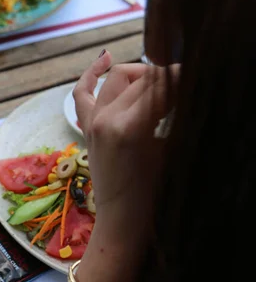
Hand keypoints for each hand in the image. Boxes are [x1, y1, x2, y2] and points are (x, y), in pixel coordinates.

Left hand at [73, 52, 177, 247]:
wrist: (123, 222)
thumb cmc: (155, 194)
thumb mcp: (171, 152)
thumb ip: (175, 118)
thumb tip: (187, 90)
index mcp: (129, 127)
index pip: (159, 86)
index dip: (181, 77)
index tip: (198, 73)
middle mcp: (106, 118)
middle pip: (141, 79)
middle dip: (166, 77)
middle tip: (186, 82)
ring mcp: (92, 121)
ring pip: (117, 78)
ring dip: (140, 75)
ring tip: (161, 83)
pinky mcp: (86, 126)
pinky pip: (83, 92)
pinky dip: (92, 74)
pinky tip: (105, 59)